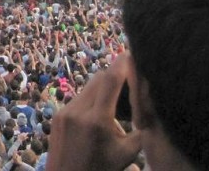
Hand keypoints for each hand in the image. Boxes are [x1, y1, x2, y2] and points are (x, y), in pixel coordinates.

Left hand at [47, 54, 140, 170]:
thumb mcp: (128, 153)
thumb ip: (141, 128)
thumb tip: (150, 105)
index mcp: (96, 120)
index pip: (110, 80)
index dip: (122, 64)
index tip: (134, 54)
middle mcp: (77, 111)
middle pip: (99, 80)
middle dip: (116, 74)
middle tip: (132, 73)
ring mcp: (64, 112)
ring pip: (88, 87)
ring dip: (104, 85)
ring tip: (121, 92)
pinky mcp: (58, 116)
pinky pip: (79, 98)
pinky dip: (93, 96)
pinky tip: (105, 106)